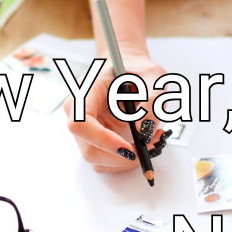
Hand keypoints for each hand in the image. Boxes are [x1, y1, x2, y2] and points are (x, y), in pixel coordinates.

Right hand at [64, 53, 167, 173]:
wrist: (130, 70)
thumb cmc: (137, 69)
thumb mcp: (153, 77)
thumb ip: (152, 101)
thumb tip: (144, 131)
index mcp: (85, 91)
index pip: (81, 123)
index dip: (103, 140)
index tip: (128, 148)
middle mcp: (78, 113)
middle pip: (89, 150)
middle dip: (121, 158)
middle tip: (150, 149)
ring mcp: (86, 129)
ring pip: (98, 160)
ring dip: (126, 161)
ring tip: (152, 142)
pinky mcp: (96, 140)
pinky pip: (107, 160)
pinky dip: (126, 160)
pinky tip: (143, 144)